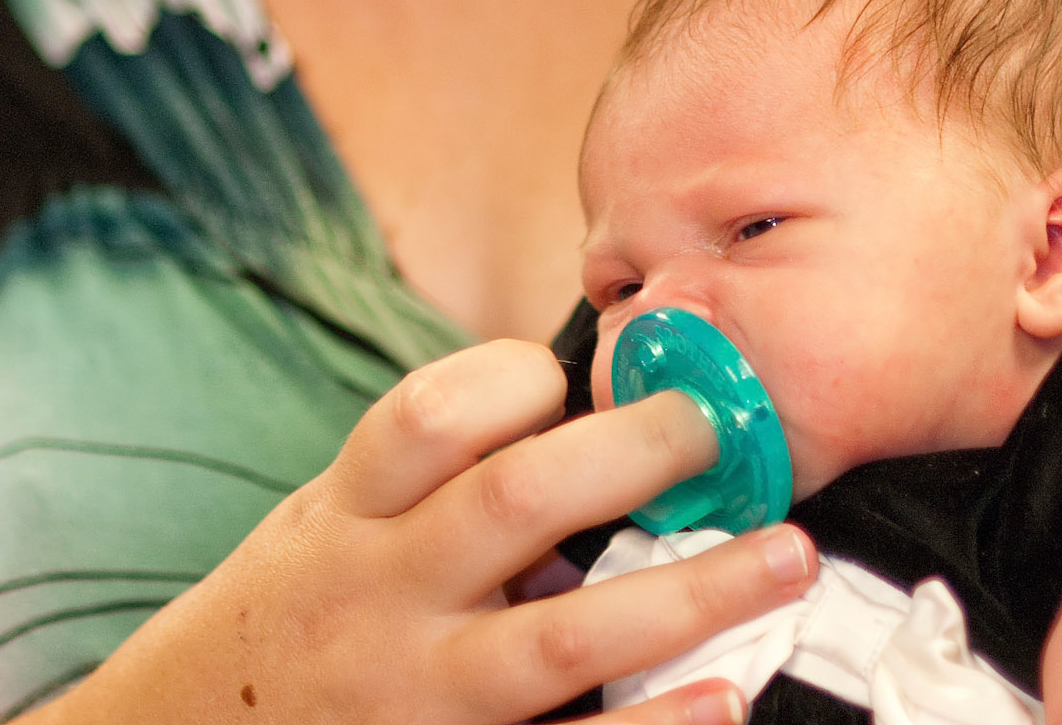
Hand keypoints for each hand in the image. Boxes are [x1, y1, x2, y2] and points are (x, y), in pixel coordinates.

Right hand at [26, 339, 814, 724]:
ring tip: (781, 554)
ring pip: (560, 642)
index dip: (516, 381)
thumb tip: (568, 426)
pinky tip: (723, 701)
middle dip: (631, 455)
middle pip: (513, 505)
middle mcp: (378, 600)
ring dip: (687, 595)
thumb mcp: (317, 530)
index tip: (581, 371)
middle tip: (717, 425)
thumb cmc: (279, 628)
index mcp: (344, 519)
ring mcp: (415, 698)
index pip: (429, 418)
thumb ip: (416, 485)